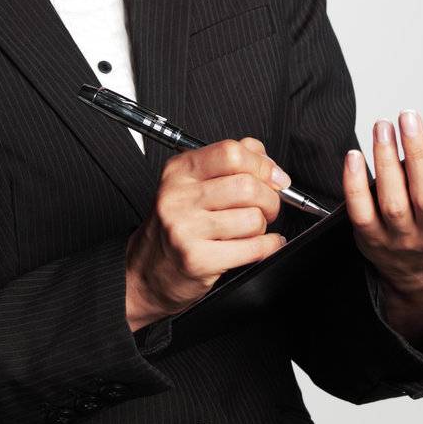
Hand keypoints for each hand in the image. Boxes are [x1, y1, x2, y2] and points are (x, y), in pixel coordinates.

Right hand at [124, 138, 290, 329]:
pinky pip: (252, 248)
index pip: (231, 153)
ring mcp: (185, 228)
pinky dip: (268, 246)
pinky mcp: (196, 259)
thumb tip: (268, 163)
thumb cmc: (179, 225)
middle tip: (268, 207)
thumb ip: (230, 164)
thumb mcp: (194, 184)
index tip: (275, 177)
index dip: (262, 164)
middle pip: (247, 186)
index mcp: (180, 171)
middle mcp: (178, 196)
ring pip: (253, 218)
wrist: (148, 270)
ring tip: (251, 230)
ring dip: (263, 226)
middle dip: (270, 199)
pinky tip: (263, 245)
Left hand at [343, 112, 422, 302]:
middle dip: (418, 154)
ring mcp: (400, 237)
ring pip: (392, 202)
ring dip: (386, 161)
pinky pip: (361, 211)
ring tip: (383, 128)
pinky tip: (355, 157)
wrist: (417, 268)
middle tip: (409, 118)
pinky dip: (355, 183)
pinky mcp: (371, 238)